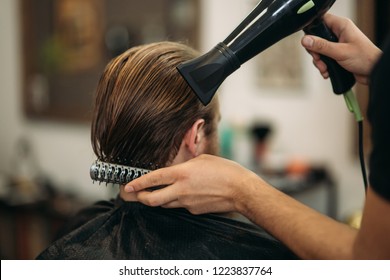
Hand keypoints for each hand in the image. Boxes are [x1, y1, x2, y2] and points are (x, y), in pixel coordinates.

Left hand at [123, 154, 262, 214]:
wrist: (240, 190)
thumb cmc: (224, 170)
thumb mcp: (202, 159)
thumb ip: (185, 165)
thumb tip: (176, 170)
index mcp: (182, 174)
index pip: (153, 179)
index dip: (138, 183)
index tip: (127, 186)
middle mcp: (181, 190)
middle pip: (153, 199)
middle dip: (141, 198)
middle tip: (135, 195)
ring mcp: (187, 203)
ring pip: (165, 204)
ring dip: (158, 199)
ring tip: (157, 193)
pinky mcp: (194, 210)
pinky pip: (180, 206)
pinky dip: (177, 201)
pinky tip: (186, 194)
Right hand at [301, 13, 381, 84]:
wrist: (374, 72)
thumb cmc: (365, 58)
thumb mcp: (340, 52)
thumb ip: (321, 46)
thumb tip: (306, 40)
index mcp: (342, 26)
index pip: (321, 21)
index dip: (313, 30)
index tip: (310, 43)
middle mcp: (339, 34)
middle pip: (317, 38)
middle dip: (315, 52)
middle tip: (319, 59)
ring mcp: (338, 44)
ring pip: (319, 50)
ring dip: (319, 62)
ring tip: (325, 69)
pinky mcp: (337, 55)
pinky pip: (324, 58)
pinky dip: (324, 66)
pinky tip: (327, 72)